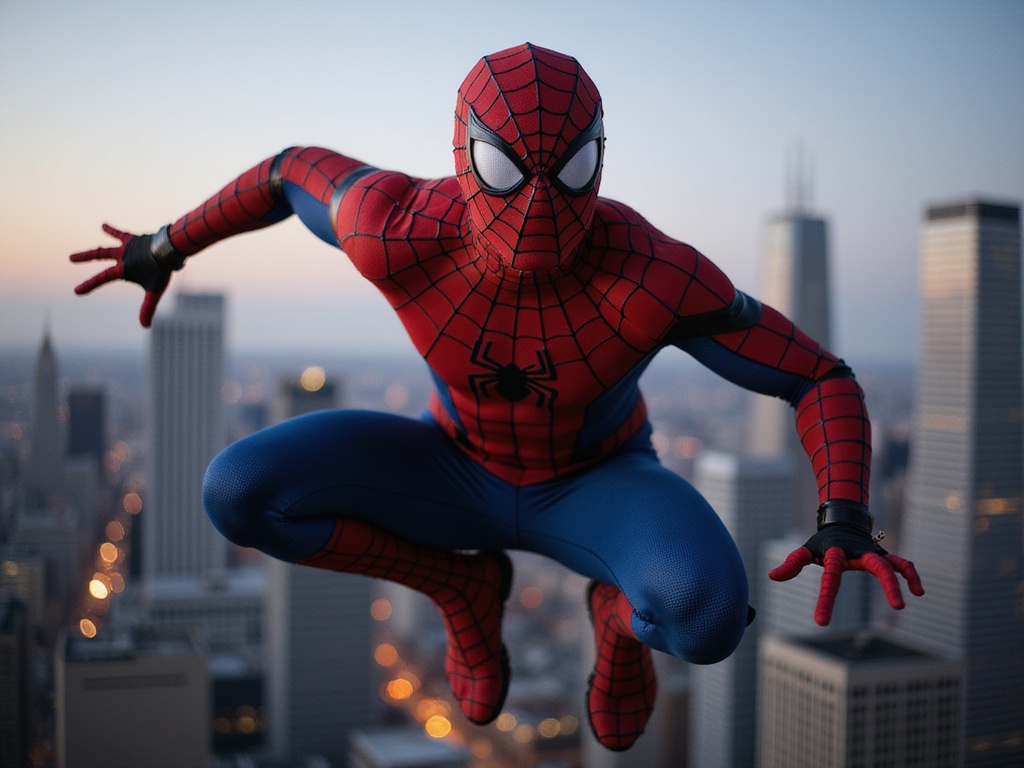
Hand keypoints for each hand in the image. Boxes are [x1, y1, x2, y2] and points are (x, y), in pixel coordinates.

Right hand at [70, 224, 174, 326]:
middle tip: (70, 258)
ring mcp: (127, 246)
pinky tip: (103, 225)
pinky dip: (112, 230)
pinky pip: (121, 234)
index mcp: (122, 269)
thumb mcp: (154, 291)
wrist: (170, 249)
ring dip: (100, 242)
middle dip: (84, 257)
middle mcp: (121, 256)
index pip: (101, 278)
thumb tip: (145, 326)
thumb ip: (148, 308)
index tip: (76, 290)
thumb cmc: (161, 271)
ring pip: (108, 245)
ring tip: (87, 238)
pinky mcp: (134, 239)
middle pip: (99, 256)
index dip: (89, 285)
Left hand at [768, 518, 923, 625]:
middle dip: (887, 586)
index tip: (821, 624)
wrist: (842, 520)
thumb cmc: (822, 542)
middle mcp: (858, 552)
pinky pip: (901, 563)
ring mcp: (872, 553)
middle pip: (875, 566)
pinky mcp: (882, 555)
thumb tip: (771, 575)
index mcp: (836, 553)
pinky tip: (919, 591)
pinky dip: (911, 574)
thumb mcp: (805, 551)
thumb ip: (791, 564)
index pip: (830, 579)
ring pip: (892, 565)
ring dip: (901, 581)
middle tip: (898, 608)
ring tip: (906, 604)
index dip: (825, 600)